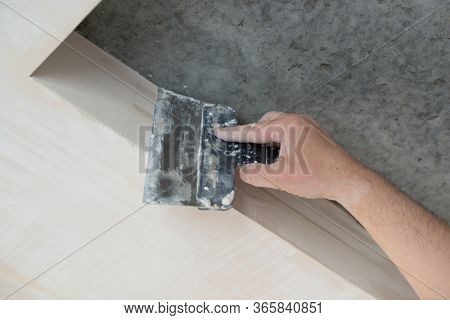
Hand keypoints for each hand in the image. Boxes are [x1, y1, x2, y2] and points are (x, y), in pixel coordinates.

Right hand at [214, 111, 367, 202]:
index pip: (253, 130)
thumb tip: (243, 172)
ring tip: (258, 150)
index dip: (234, 133)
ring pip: (279, 124)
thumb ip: (256, 174)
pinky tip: (279, 152)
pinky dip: (279, 138)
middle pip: (266, 122)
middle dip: (252, 132)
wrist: (349, 180)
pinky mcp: (316, 134)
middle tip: (240, 144)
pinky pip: (290, 130)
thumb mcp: (280, 178)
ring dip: (266, 135)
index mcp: (287, 127)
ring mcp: (309, 126)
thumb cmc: (316, 177)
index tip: (218, 131)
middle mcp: (298, 121)